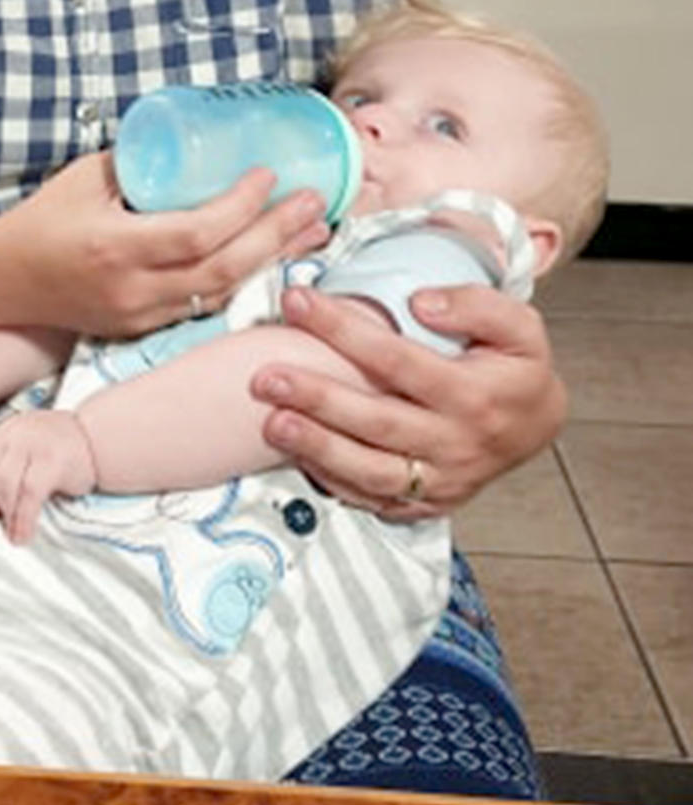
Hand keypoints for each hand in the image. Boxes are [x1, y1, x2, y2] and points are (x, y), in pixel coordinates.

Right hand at [0, 151, 330, 337]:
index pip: (197, 234)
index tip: (269, 174)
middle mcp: (132, 290)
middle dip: (278, 235)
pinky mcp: (142, 329)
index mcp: (114, 248)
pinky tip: (271, 256)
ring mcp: (139, 316)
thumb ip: (141, 165)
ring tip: (314, 230)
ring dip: (273, 260)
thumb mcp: (86, 178)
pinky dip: (242, 278)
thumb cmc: (40, 219)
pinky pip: (205, 305)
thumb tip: (196, 139)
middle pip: (225, 270)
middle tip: (318, 202)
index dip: (241, 207)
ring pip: (223, 293)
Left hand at [0, 410, 96, 542]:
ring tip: (14, 534)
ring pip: (6, 484)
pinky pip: (29, 494)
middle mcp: (17, 431)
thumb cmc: (63, 453)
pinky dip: (23, 518)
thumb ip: (5, 469)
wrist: (100, 440)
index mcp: (7, 429)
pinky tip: (25, 533)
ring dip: (8, 515)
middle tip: (4, 524)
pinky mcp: (52, 459)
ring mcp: (35, 442)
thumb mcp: (27, 452)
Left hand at [251, 283, 566, 517]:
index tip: (298, 301)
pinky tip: (296, 455)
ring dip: (316, 447)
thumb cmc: (517, 369)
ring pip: (370, 470)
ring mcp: (440, 480)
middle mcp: (456, 444)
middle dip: (316, 398)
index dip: (344, 330)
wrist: (537, 427)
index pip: (398, 359)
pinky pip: (373, 498)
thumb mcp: (519, 325)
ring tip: (272, 423)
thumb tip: (421, 302)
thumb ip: (476, 304)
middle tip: (266, 376)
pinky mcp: (426, 504)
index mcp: (475, 396)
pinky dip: (331, 481)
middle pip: (376, 421)